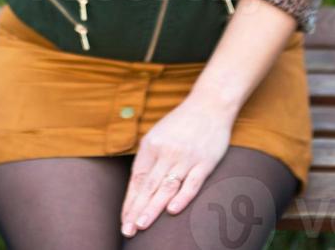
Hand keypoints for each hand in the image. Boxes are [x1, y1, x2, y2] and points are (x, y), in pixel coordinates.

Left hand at [120, 94, 233, 237]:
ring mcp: (186, 157)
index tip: (124, 220)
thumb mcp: (158, 134)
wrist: (210, 104)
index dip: (130, 201)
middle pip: (149, 186)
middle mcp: (167, 151)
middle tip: (128, 230)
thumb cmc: (182, 122)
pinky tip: (173, 210)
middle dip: (137, 210)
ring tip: (142, 225)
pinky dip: (182, 197)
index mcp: (152, 144)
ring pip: (167, 187)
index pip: (137, 179)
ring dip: (153, 208)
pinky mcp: (205, 162)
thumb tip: (137, 187)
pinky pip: (192, 183)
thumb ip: (148, 158)